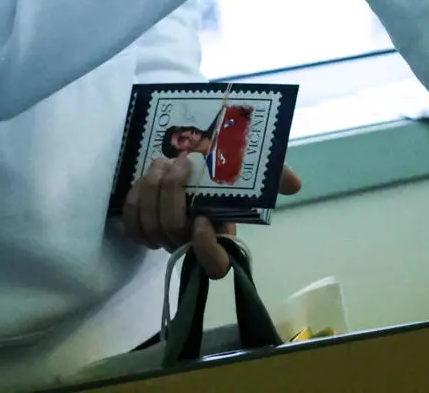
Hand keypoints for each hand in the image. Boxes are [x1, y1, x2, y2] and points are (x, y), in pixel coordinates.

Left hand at [124, 163, 303, 277]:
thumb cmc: (224, 172)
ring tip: (160, 163)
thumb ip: (274, 177)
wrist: (190, 162)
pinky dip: (134, 202)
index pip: (215, 267)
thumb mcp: (254, 171)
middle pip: (174, 232)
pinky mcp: (143, 228)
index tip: (203, 218)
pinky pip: (132, 226)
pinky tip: (142, 180)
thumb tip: (295, 184)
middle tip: (178, 163)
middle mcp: (191, 242)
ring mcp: (165, 238)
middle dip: (171, 195)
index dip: (206, 249)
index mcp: (220, 234)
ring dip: (152, 191)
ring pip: (150, 226)